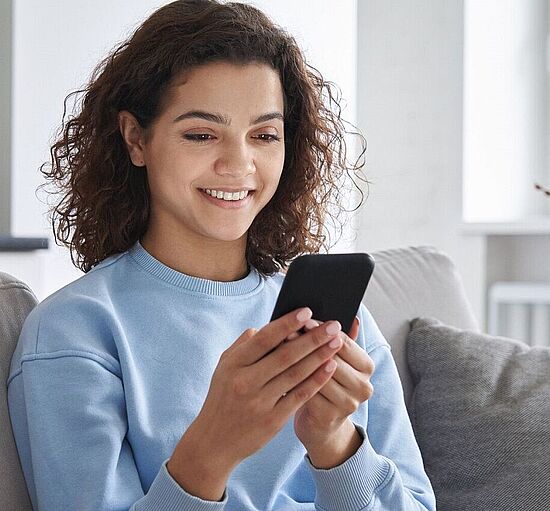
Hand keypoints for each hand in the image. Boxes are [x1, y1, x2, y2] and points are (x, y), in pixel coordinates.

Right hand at [167, 307, 343, 498]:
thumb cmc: (222, 397)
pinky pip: (299, 396)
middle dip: (312, 338)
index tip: (307, 311)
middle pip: (285, 355)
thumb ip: (243, 345)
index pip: (264, 339)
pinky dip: (316, 380)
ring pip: (296, 374)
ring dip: (319, 356)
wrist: (214, 441)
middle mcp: (246, 382)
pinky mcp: (273, 420)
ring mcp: (260, 402)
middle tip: (333, 325)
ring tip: (336, 342)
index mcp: (234, 364)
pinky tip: (330, 367)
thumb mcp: (224, 367)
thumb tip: (265, 327)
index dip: (286, 323)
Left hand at [291, 317, 374, 462]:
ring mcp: (348, 403)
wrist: (321, 424)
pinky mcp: (329, 417)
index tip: (304, 319)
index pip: (344, 342)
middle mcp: (363, 386)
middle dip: (308, 343)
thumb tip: (352, 316)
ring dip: (297, 360)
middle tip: (288, 330)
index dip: (322, 330)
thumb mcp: (337, 360)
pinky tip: (278, 369)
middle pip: (332, 357)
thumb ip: (343, 339)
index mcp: (367, 366)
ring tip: (279, 346)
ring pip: (318, 375)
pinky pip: (307, 392)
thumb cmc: (326, 383)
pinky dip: (292, 379)